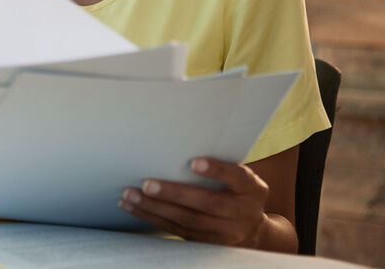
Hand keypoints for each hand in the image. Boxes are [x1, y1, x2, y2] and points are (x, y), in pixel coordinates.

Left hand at [118, 157, 269, 247]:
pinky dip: (152, 218)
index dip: (217, 170)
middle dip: (175, 194)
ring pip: (187, 221)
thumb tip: (178, 141)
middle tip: (147, 184)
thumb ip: (221, 164)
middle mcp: (242, 213)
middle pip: (208, 203)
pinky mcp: (207, 243)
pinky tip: (134, 207)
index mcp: (252, 189)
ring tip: (130, 195)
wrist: (254, 232)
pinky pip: (177, 231)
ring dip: (155, 208)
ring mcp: (225, 232)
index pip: (238, 177)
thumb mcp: (241, 178)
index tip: (194, 162)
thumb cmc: (237, 192)